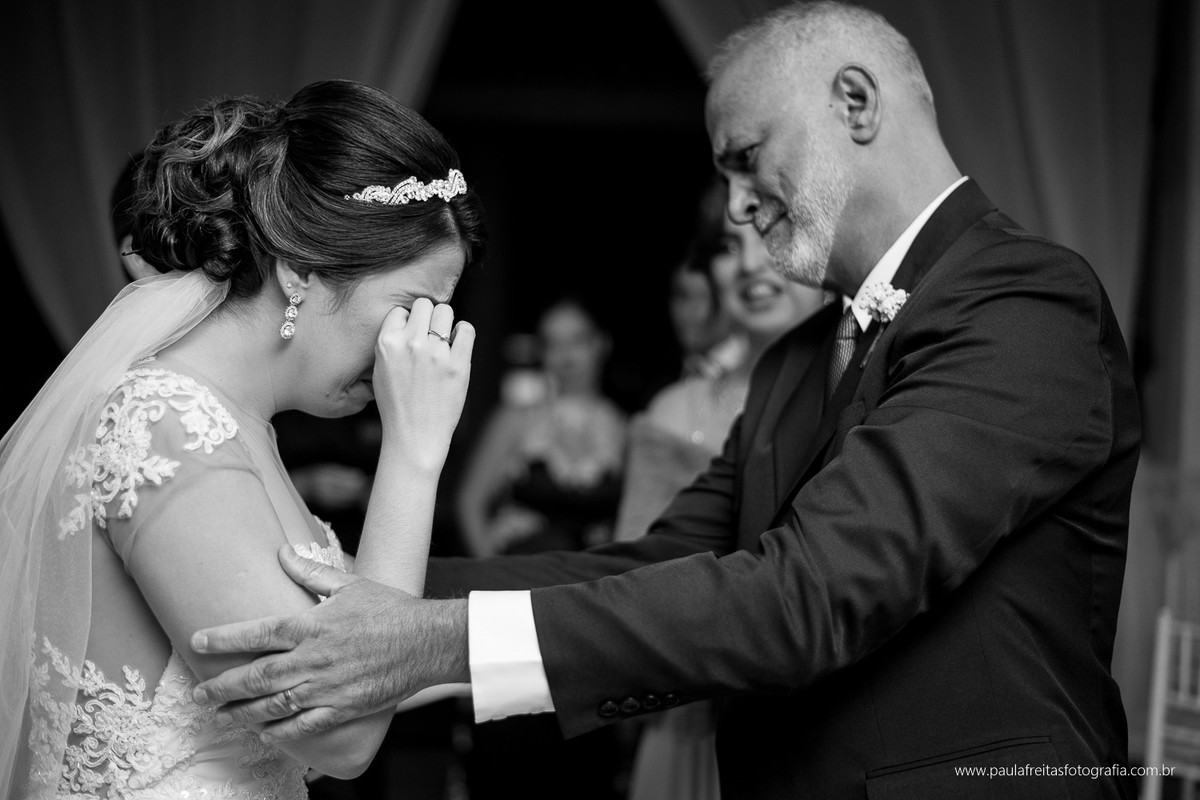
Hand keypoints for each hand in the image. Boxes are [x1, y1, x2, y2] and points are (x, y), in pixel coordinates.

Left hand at [190, 545, 468, 741]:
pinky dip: (279, 732)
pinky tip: (263, 733)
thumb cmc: (391, 609)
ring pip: (272, 706)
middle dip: (222, 687)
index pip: (256, 633)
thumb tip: (282, 552)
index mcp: (311, 626)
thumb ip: (311, 571)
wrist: (427, 642)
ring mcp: (325, 688)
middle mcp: (312, 660)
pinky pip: (302, 726)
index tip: (198, 642)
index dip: (223, 638)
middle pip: (255, 677)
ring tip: (220, 717)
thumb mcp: (350, 583)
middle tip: (199, 694)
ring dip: (241, 713)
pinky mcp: (341, 708)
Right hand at [373, 298, 473, 470]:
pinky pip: (466, 329)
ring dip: (445, 323)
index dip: (408, 322)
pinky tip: (458, 345)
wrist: (415, 436)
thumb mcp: (380, 370)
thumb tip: (410, 319)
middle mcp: (411, 343)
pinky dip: (463, 333)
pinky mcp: (459, 364)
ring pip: (445, 311)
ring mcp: (436, 353)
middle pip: (424, 305)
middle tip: (430, 338)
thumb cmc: (397, 405)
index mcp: (387, 343)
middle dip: (428, 318)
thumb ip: (392, 343)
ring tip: (444, 342)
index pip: (401, 310)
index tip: (413, 337)